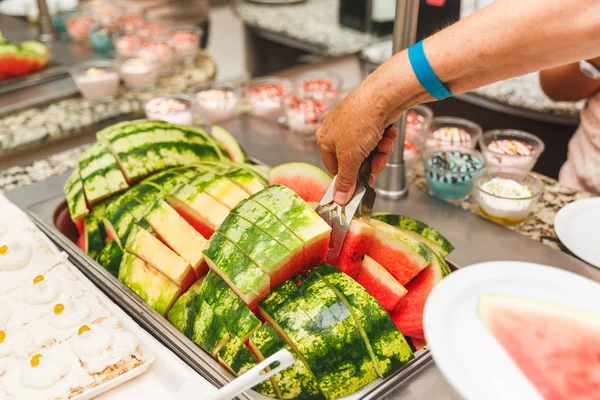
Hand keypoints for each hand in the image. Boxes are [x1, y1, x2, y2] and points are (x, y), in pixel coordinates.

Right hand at [316, 86, 398, 204]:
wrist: (383, 96)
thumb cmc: (360, 122)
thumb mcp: (350, 158)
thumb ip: (346, 180)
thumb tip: (339, 200)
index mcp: (325, 140)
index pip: (334, 168)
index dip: (348, 178)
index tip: (360, 186)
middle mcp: (337, 131)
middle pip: (354, 161)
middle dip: (369, 164)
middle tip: (376, 166)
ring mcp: (355, 125)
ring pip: (368, 151)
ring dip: (379, 153)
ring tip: (383, 145)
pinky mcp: (371, 120)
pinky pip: (377, 139)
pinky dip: (385, 140)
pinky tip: (388, 135)